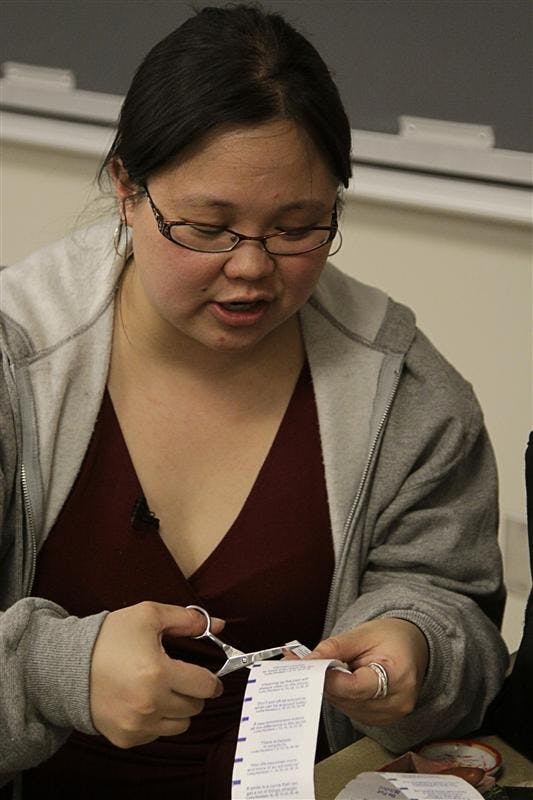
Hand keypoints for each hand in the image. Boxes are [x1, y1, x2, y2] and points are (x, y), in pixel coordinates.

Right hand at [90, 602, 223, 747]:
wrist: (69, 665)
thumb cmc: (110, 638)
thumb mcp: (149, 615)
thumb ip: (187, 619)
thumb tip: (217, 625)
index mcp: (158, 672)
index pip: (205, 686)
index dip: (212, 680)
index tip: (210, 677)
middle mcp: (150, 704)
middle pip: (195, 706)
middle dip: (193, 692)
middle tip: (179, 678)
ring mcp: (137, 725)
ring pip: (180, 725)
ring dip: (178, 709)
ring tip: (163, 690)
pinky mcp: (126, 738)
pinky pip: (157, 735)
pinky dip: (157, 721)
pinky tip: (145, 702)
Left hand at [298, 618, 427, 726]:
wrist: (411, 648)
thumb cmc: (392, 638)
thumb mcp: (363, 633)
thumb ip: (334, 647)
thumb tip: (309, 661)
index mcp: (399, 676)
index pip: (357, 686)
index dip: (329, 679)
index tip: (306, 668)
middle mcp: (397, 702)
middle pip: (348, 698)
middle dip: (324, 681)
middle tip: (303, 663)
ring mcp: (390, 715)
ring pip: (345, 706)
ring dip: (331, 688)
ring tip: (327, 667)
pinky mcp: (381, 720)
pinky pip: (350, 710)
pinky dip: (341, 695)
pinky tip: (342, 679)